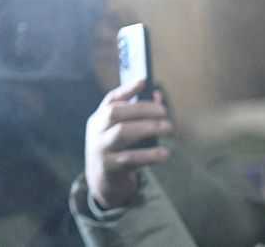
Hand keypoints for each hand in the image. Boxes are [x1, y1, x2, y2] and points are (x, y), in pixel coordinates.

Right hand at [84, 79, 172, 209]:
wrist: (102, 184)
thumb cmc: (117, 151)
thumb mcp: (121, 132)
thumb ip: (138, 116)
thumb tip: (158, 96)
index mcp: (98, 119)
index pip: (111, 99)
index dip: (127, 89)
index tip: (144, 81)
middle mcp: (96, 131)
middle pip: (115, 113)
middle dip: (141, 109)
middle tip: (165, 112)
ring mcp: (100, 148)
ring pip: (122, 132)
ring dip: (147, 128)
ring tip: (169, 128)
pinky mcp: (109, 167)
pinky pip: (130, 158)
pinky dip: (149, 155)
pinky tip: (165, 153)